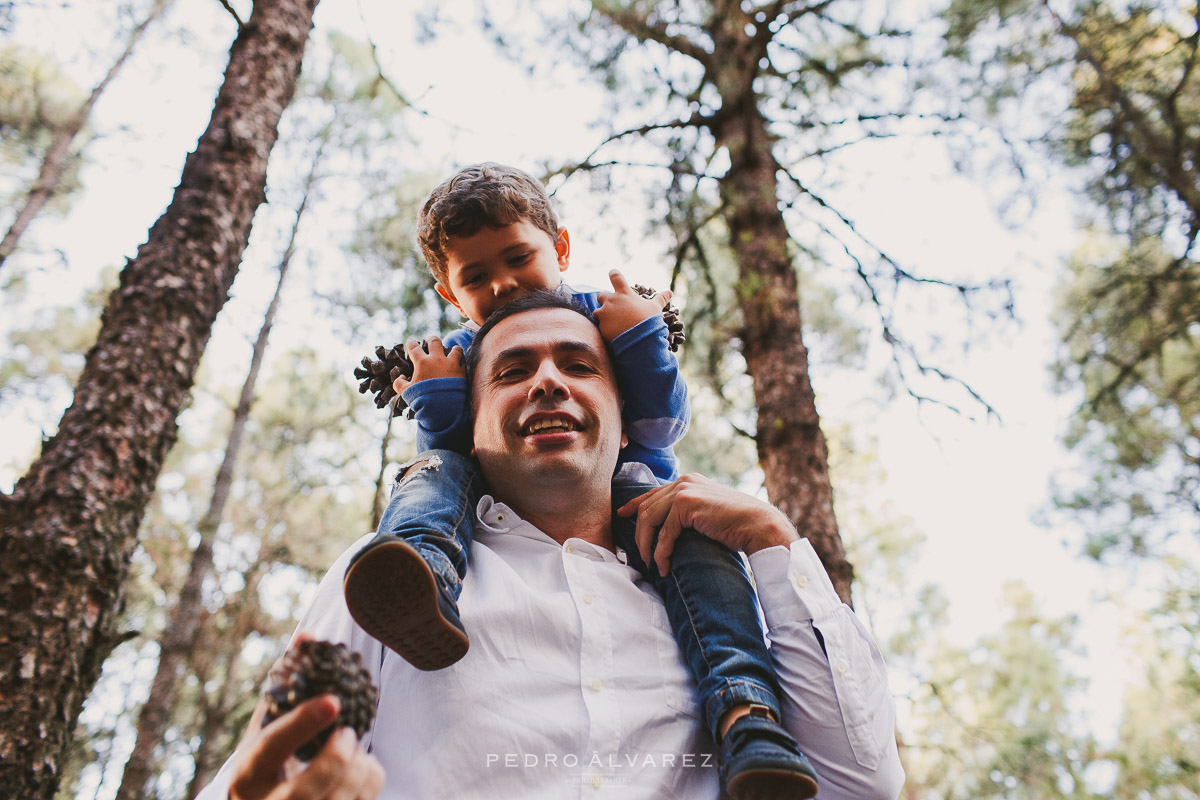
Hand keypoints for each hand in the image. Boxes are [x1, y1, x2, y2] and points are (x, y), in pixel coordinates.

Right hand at [228, 694, 383, 799]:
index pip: (272, 748)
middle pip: (302, 794)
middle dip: (334, 761)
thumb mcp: (269, 726)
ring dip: (357, 772)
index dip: (302, 723)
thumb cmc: (271, 759)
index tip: (332, 701)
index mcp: (248, 774)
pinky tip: (364, 766)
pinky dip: (370, 783)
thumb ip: (287, 685)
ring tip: (358, 749)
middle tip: (350, 734)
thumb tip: (308, 635)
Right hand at [392, 336, 464, 395]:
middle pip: (435, 341)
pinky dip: (462, 362)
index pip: (414, 347)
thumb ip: (399, 383)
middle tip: (429, 341)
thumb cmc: (423, 399)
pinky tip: (461, 364)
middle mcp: (437, 360)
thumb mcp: (406, 392)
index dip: (411, 343)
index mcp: (422, 363)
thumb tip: (401, 377)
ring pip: (454, 349)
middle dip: (431, 339)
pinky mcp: (462, 371)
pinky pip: (464, 362)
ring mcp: (451, 364)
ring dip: (452, 349)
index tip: (411, 341)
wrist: (442, 408)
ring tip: (451, 350)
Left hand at [593, 270, 670, 342]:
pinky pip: (598, 325)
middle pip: (602, 295)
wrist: (640, 341)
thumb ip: (660, 299)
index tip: (612, 273)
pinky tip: (611, 331)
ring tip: (613, 322)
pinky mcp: (601, 326)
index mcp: (624, 293)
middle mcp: (611, 301)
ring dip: (603, 315)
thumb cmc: (648, 321)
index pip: (615, 276)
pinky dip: (603, 327)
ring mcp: (604, 314)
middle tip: (615, 308)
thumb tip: (669, 292)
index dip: (613, 274)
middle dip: (606, 300)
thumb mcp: (655, 308)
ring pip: (598, 311)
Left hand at [616, 474, 798, 575]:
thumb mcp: (706, 512)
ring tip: (650, 563)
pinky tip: (664, 567)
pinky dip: (661, 553)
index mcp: (688, 481)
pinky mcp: (687, 505)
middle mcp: (684, 481)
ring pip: (650, 519)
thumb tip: (668, 525)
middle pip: (646, 507)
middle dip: (638, 533)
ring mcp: (684, 491)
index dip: (634, 505)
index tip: (621, 515)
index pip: (653, 492)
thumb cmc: (736, 524)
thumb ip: (688, 511)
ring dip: (647, 545)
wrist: (758, 525)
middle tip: (638, 554)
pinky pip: (664, 533)